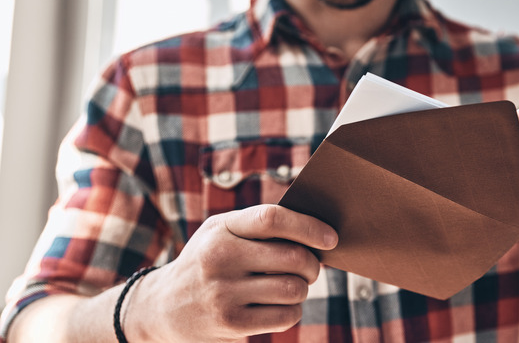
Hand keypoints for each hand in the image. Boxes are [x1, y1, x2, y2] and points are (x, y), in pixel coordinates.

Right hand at [126, 205, 337, 342]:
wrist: (161, 307)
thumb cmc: (208, 260)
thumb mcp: (221, 232)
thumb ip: (259, 225)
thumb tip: (316, 231)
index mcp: (221, 228)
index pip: (272, 219)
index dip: (309, 226)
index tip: (331, 238)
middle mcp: (220, 257)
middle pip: (293, 257)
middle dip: (312, 264)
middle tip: (311, 268)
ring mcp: (224, 293)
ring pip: (294, 289)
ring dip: (303, 289)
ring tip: (293, 286)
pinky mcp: (231, 324)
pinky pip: (285, 316)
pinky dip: (293, 310)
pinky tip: (280, 305)